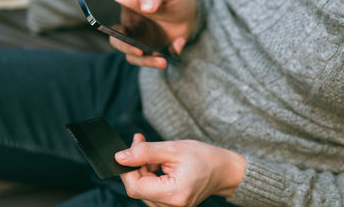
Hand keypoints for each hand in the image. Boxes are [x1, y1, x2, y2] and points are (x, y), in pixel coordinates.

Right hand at [110, 0, 197, 68]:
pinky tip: (178, 45)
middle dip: (126, 48)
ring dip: (146, 61)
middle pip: (116, 41)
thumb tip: (146, 8)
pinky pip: (151, 60)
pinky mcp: (151, 51)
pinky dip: (165, 57)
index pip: (108, 15)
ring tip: (163, 62)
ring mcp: (138, 40)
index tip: (118, 31)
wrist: (191, 14)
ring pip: (133, 56)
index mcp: (126, 7)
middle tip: (140, 51)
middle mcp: (128, 25)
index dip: (105, 24)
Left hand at [115, 133, 245, 206]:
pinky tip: (159, 165)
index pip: (136, 187)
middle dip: (136, 166)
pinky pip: (152, 192)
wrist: (223, 170)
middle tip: (140, 142)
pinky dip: (151, 177)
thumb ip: (145, 152)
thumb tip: (120, 157)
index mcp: (174, 194)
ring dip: (143, 170)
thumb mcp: (173, 149)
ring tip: (155, 155)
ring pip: (143, 190)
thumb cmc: (203, 157)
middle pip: (138, 188)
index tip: (127, 151)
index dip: (127, 169)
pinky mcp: (171, 206)